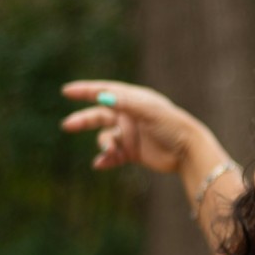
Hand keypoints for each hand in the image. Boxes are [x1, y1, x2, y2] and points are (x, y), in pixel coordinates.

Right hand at [60, 80, 203, 172]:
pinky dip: (105, 159)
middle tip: (68, 125)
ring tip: (110, 150)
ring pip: (105, 138)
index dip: (85, 91)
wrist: (188, 152)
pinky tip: (100, 164)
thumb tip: (101, 97)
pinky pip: (113, 156)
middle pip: (99, 116)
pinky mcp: (133, 152)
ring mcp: (130, 135)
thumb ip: (125, 103)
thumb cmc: (172, 125)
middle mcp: (129, 116)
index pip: (105, 92)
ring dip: (104, 145)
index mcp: (133, 101)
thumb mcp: (149, 111)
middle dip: (83, 120)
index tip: (66, 92)